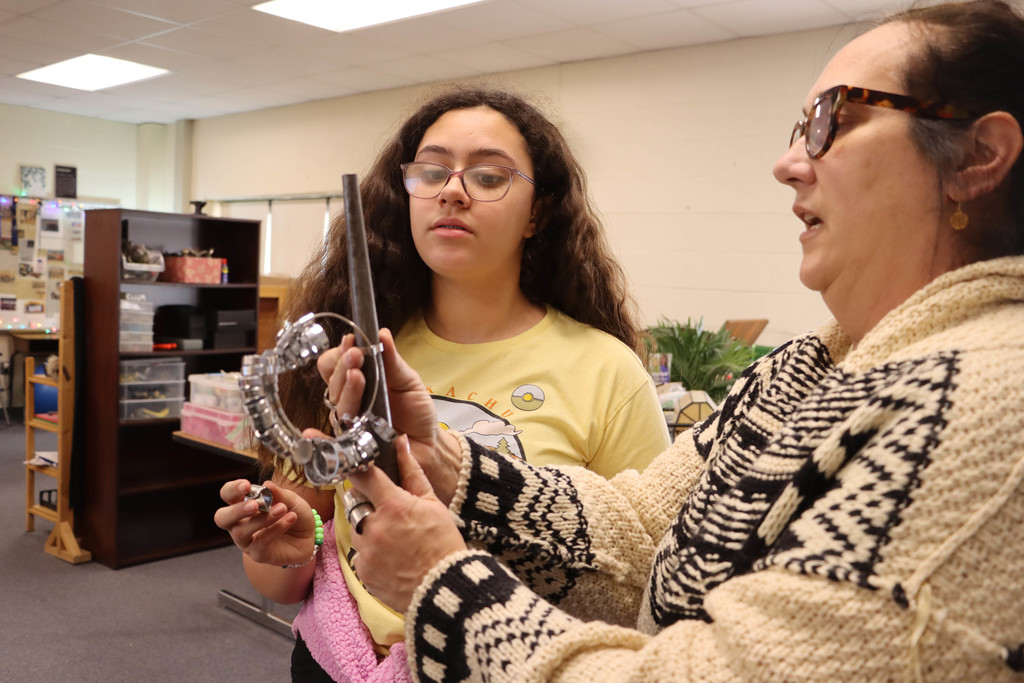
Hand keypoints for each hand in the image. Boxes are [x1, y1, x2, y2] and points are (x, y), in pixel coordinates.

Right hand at [214, 479, 317, 567]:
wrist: (308, 536)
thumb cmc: (293, 513)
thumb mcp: (291, 500)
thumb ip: (279, 494)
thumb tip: (266, 484)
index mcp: (243, 504)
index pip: (227, 494)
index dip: (233, 489)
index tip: (247, 485)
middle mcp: (239, 523)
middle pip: (222, 518)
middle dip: (236, 510)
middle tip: (254, 505)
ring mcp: (246, 540)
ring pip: (240, 532)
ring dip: (261, 519)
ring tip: (282, 509)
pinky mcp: (258, 554)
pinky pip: (261, 542)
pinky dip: (276, 528)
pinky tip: (290, 518)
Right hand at [312, 328, 460, 504]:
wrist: (429, 445)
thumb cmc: (416, 411)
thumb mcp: (409, 381)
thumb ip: (393, 361)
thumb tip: (382, 333)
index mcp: (358, 381)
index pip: (334, 363)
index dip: (340, 352)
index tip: (352, 341)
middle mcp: (348, 401)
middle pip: (333, 382)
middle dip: (344, 366)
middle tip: (356, 356)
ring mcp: (349, 424)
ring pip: (337, 407)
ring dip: (346, 390)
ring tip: (358, 377)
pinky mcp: (351, 449)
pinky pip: (332, 444)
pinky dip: (319, 440)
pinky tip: (311, 434)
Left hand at [348, 438, 467, 612]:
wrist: (445, 588)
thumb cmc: (444, 542)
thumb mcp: (433, 503)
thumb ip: (412, 472)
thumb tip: (401, 441)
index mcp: (393, 506)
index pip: (363, 476)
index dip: (358, 470)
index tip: (357, 469)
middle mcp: (375, 528)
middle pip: (354, 504)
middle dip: (366, 504)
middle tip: (386, 512)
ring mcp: (367, 552)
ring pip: (356, 530)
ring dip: (368, 530)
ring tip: (394, 540)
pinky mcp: (363, 572)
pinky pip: (360, 555)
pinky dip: (372, 553)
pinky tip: (392, 558)